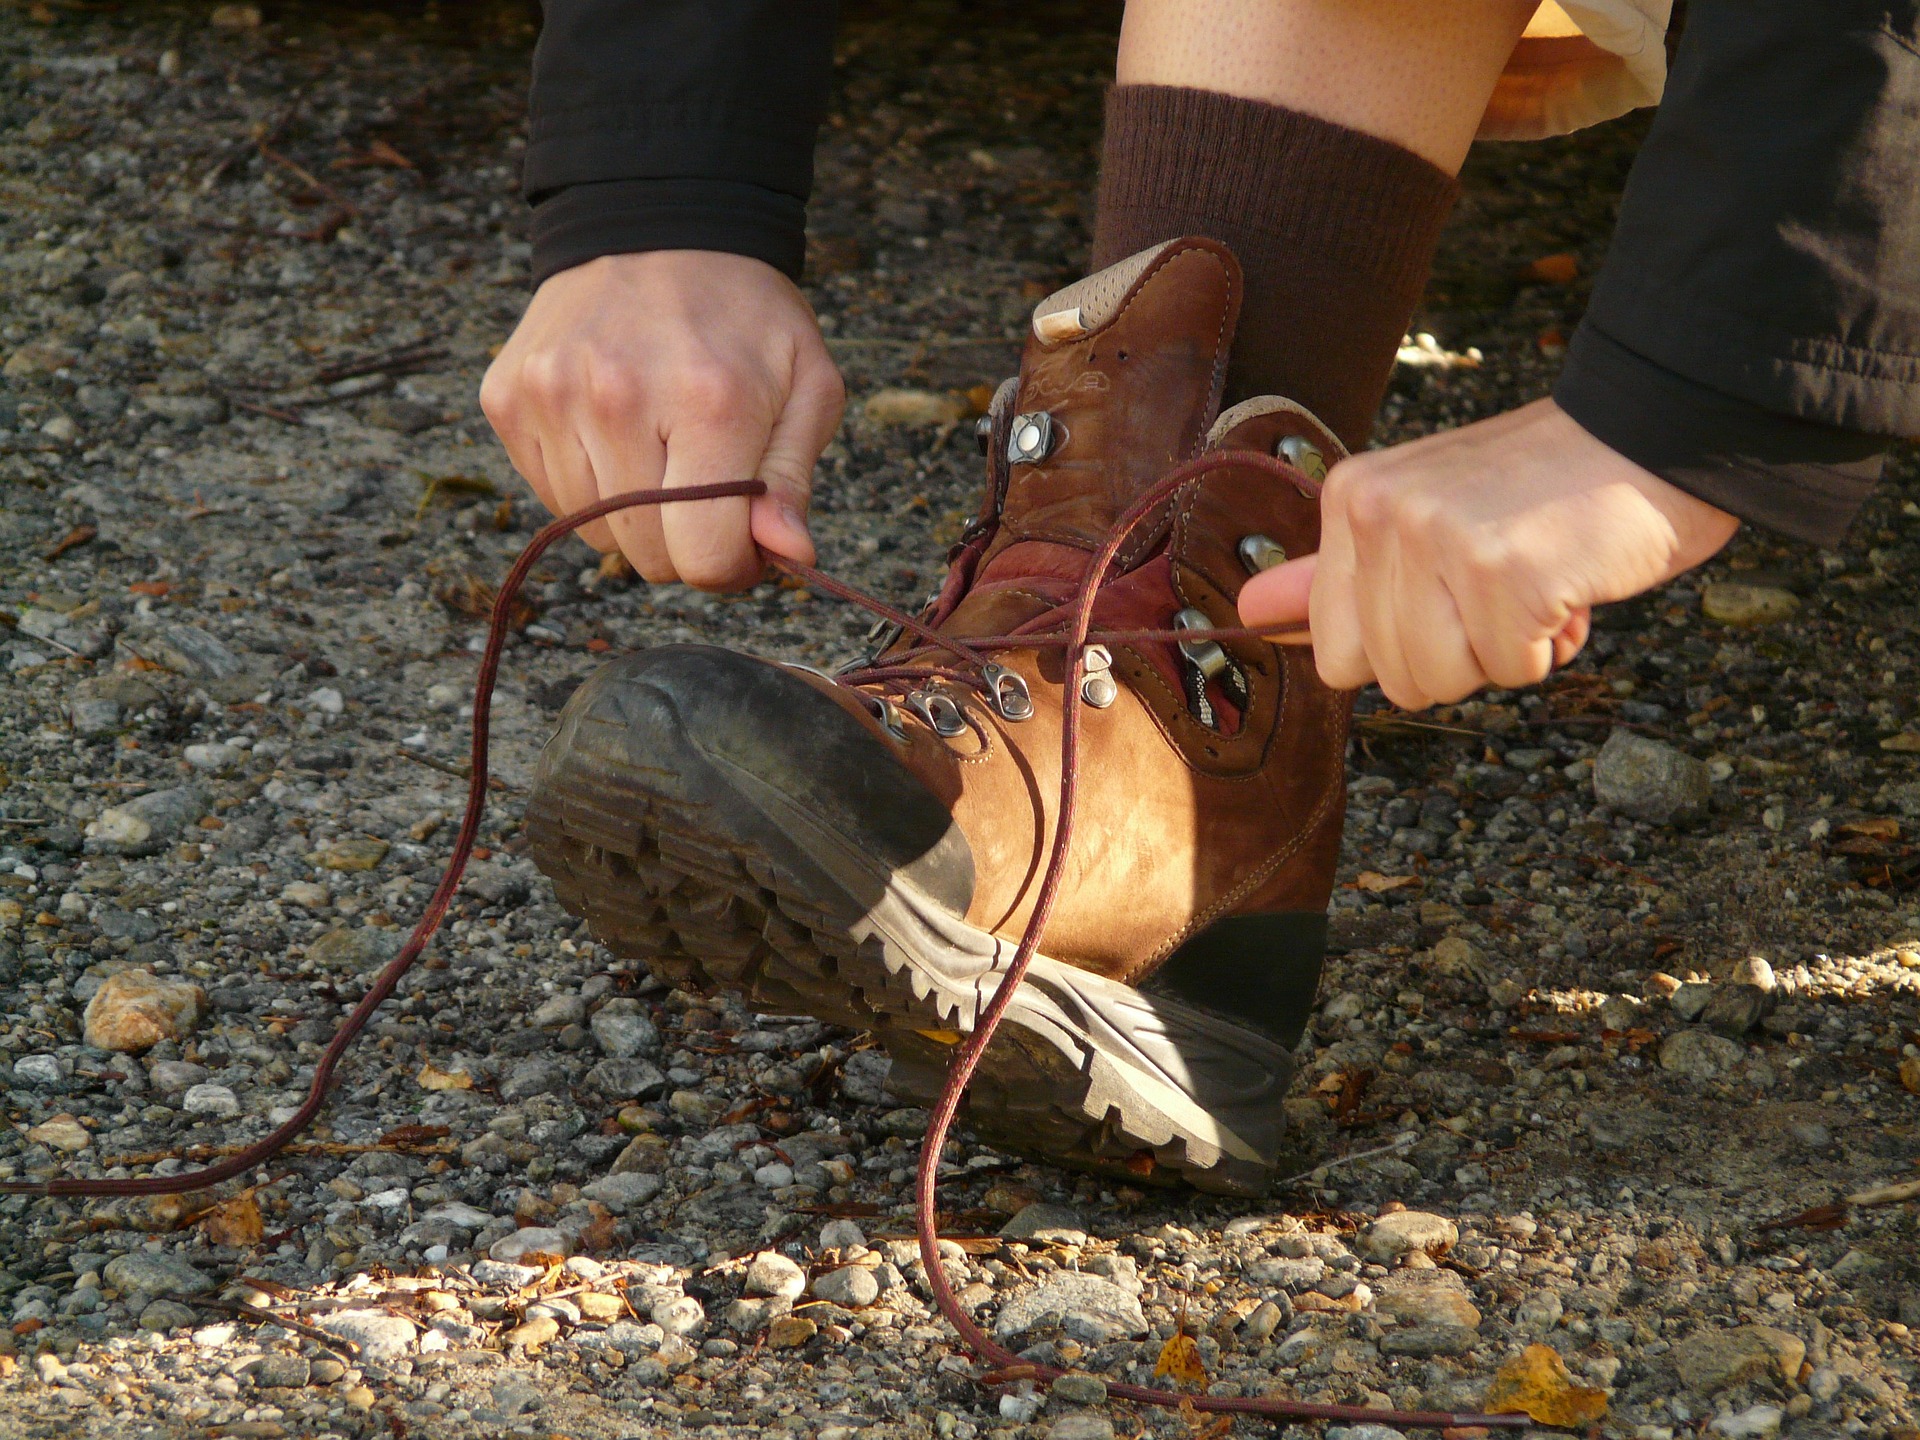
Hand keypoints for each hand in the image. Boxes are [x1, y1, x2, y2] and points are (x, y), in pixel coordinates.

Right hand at [481, 250, 844, 588]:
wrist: (659, 226)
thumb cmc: (745, 317)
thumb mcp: (808, 385)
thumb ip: (793, 479)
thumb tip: (789, 556)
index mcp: (708, 403)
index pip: (702, 554)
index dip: (731, 567)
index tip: (745, 540)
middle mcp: (617, 399)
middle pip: (647, 555)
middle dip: (685, 540)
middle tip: (704, 483)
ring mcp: (551, 396)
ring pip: (596, 533)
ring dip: (634, 514)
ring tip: (659, 445)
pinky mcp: (507, 397)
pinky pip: (552, 496)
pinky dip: (589, 484)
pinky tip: (615, 430)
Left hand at [1238, 398, 1738, 709]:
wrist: (1654, 434)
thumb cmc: (1542, 490)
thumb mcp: (1423, 518)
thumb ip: (1334, 574)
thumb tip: (1248, 616)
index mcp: (1352, 499)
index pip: (1337, 652)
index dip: (1408, 644)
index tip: (1452, 588)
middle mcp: (1380, 512)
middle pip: (1393, 678)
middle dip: (1460, 652)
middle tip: (1503, 578)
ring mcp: (1437, 538)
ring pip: (1444, 681)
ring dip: (1504, 651)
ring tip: (1533, 578)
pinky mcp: (1503, 569)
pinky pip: (1513, 670)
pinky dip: (1553, 643)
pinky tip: (1568, 580)